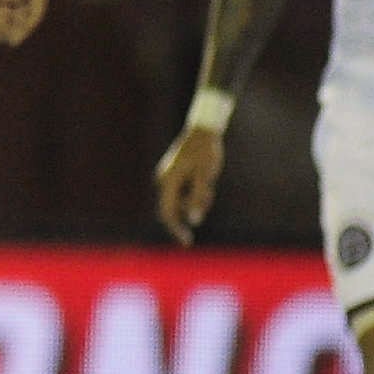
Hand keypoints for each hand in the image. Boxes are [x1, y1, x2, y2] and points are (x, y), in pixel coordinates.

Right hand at [154, 126, 223, 246]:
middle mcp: (163, 180)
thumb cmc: (206, 153)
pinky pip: (183, 192)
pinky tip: (204, 177)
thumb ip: (199, 199)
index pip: (168, 213)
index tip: (187, 243)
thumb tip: (195, 221)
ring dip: (196, 199)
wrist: (203, 130)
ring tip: (209, 181)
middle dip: (192, 209)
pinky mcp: (173, 174)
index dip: (176, 229)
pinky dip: (195, 193)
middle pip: (175, 207)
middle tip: (210, 193)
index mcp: (168, 181)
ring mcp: (167, 177)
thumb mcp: (206, 177)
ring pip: (181, 200)